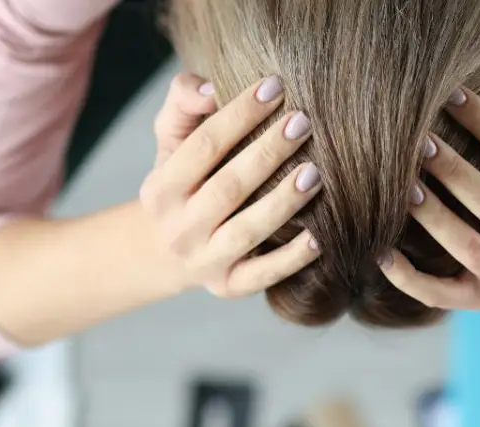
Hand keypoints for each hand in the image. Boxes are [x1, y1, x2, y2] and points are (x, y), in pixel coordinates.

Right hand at [140, 72, 322, 297]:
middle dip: (267, 154)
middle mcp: (178, 229)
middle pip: (228, 189)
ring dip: (282, 203)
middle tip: (303, 123)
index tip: (275, 86)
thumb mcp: (172, 141)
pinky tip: (319, 238)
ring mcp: (203, 262)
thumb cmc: (185, 180)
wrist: (168, 250)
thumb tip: (209, 89)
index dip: (239, 115)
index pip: (203, 146)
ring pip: (246, 232)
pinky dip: (291, 259)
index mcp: (160, 188)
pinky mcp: (227, 287)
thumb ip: (183, 103)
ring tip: (314, 174)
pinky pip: (261, 275)